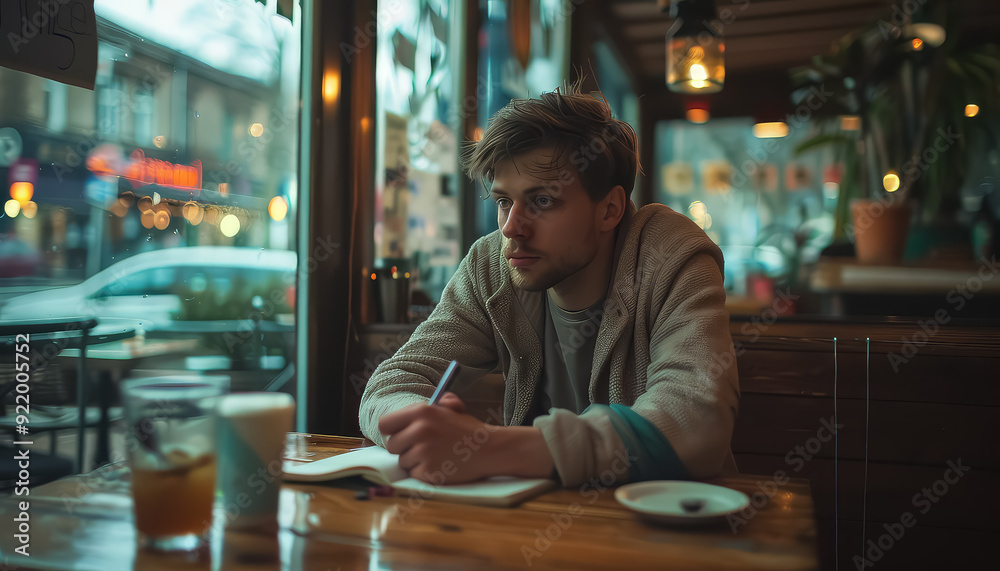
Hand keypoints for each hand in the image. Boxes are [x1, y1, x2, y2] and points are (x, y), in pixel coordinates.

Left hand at [379, 393, 493, 483]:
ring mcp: (423, 452)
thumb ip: (438, 402)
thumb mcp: (454, 408)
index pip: (384, 424)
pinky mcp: (429, 472)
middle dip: (404, 448)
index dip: (392, 431)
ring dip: (415, 461)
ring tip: (436, 455)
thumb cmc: (470, 430)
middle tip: (421, 447)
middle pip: (391, 446)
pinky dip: (425, 473)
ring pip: (403, 462)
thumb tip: (433, 402)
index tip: (399, 435)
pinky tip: (440, 465)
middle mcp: (419, 430)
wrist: (490, 449)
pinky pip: (415, 474)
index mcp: (421, 412)